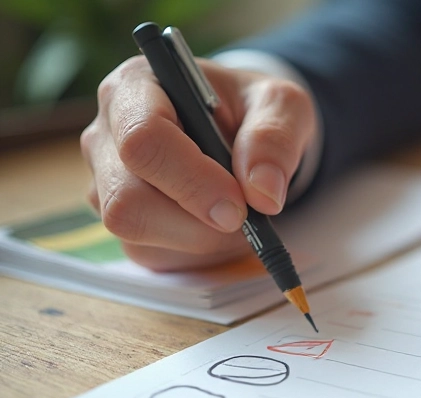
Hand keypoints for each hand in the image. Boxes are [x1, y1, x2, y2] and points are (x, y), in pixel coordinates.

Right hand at [81, 55, 315, 270]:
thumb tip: (263, 193)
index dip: (192, 180)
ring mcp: (105, 180)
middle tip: (244, 219)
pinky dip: (195, 251)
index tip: (239, 205)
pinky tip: (218, 225)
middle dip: (195, 221)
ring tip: (236, 214)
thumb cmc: (252, 109)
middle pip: (127, 198)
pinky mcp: (120, 218)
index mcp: (137, 86)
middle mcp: (107, 133)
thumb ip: (275, 139)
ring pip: (137, 232)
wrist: (241, 130)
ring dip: (199, 238)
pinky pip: (150, 253)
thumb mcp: (280, 104)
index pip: (142, 139)